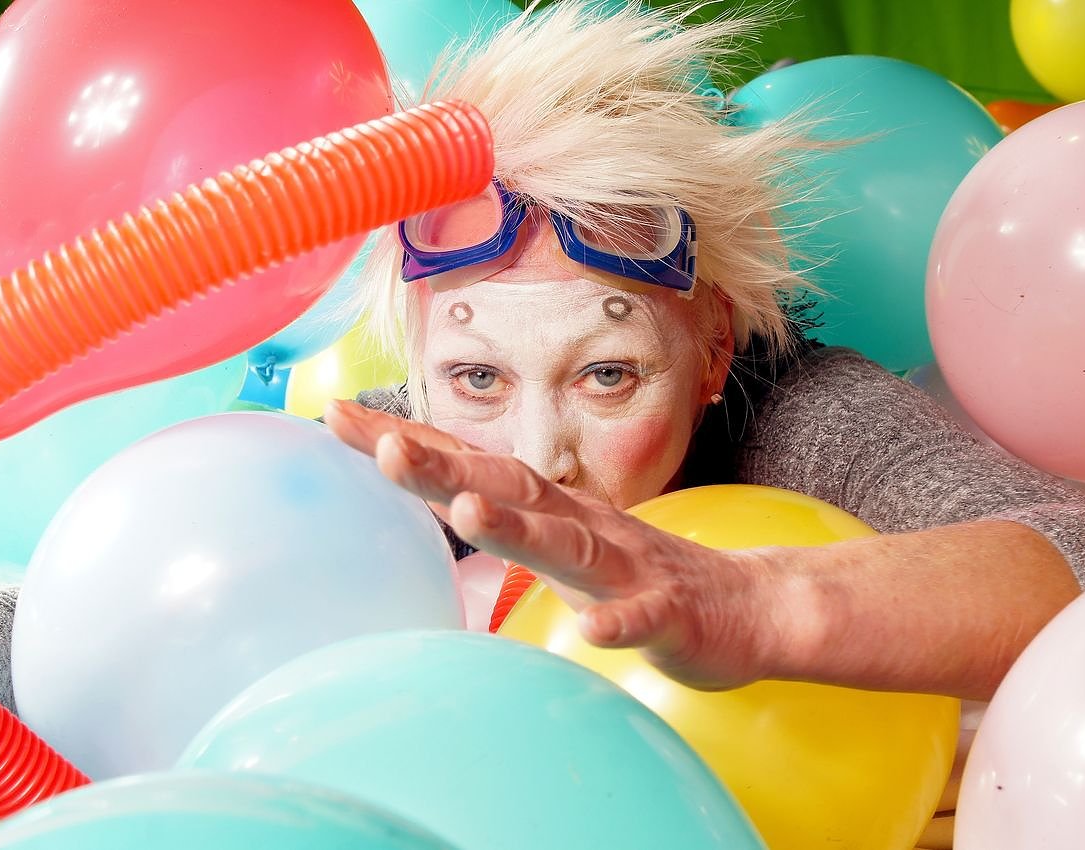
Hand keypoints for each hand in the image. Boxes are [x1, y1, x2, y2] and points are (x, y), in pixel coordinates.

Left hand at [325, 401, 793, 689]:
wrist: (749, 606)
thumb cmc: (641, 574)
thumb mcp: (562, 541)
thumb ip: (506, 519)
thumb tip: (437, 496)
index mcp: (551, 510)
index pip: (470, 464)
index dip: (408, 439)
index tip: (335, 415)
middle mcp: (582, 525)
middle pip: (507, 486)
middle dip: (444, 466)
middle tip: (381, 444)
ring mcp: (627, 566)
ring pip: (568, 544)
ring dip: (518, 527)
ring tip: (466, 511)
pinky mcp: (669, 613)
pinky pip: (641, 619)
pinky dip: (616, 623)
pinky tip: (590, 630)